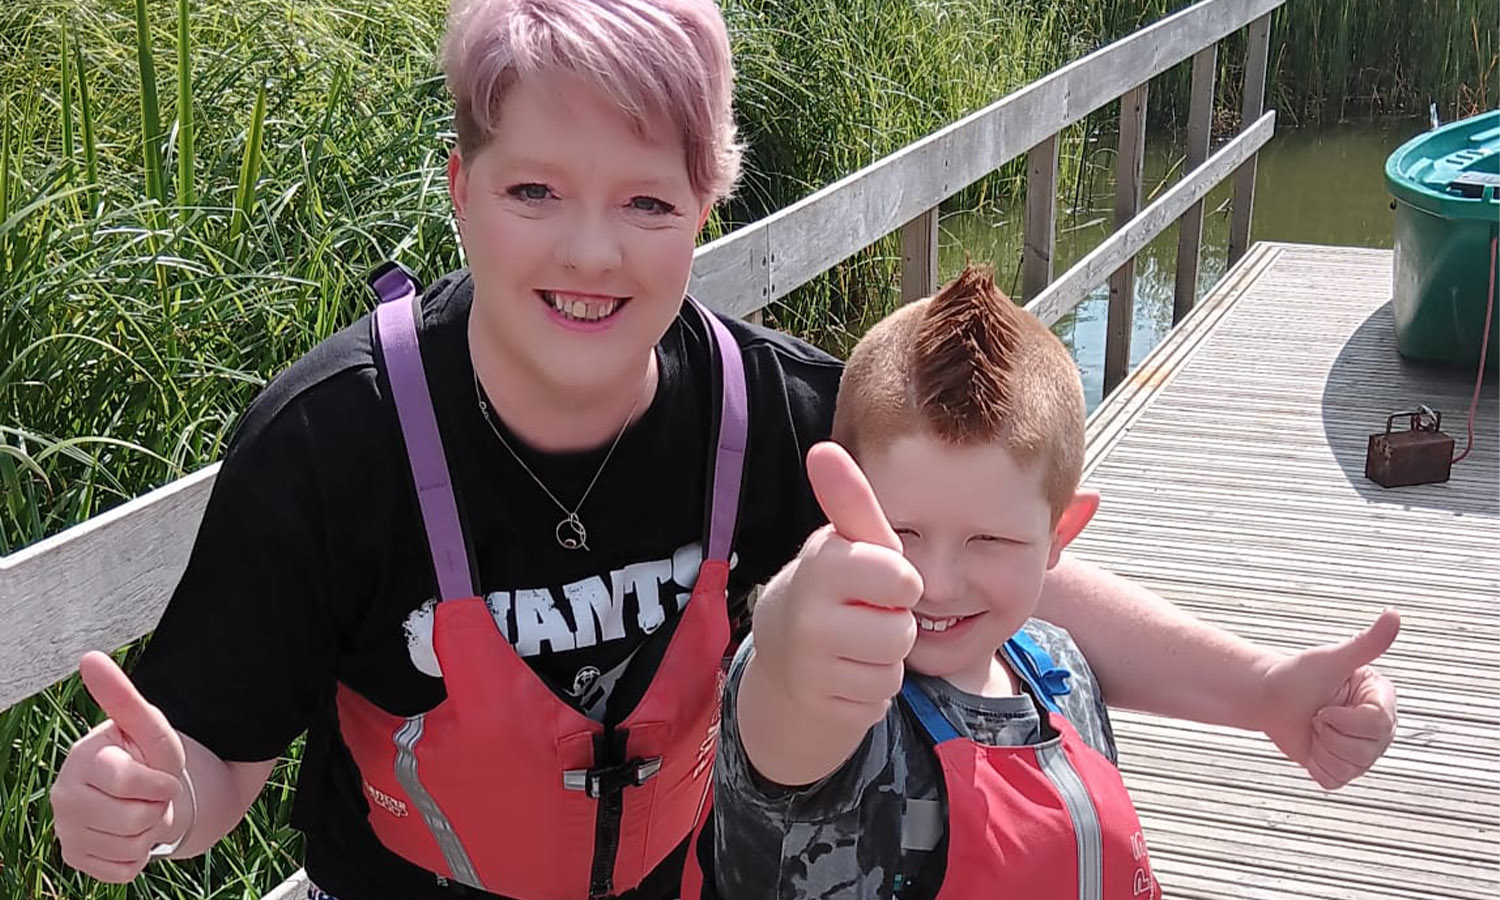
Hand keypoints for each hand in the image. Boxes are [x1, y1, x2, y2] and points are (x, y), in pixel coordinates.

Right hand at [51, 651, 188, 882]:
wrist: (145, 792)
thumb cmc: (146, 756)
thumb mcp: (148, 726)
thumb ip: (122, 696)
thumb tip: (88, 657)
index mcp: (82, 760)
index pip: (125, 780)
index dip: (159, 782)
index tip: (164, 774)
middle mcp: (64, 796)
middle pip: (132, 819)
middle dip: (158, 808)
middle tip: (153, 794)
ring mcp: (67, 830)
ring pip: (130, 846)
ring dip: (151, 831)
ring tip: (143, 810)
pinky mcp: (76, 859)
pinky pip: (124, 870)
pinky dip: (140, 856)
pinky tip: (132, 834)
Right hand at [750, 441, 922, 729]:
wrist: (786, 646)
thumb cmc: (836, 584)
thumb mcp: (848, 541)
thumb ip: (850, 499)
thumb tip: (823, 449)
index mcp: (824, 566)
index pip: (903, 580)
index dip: (901, 582)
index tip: (879, 578)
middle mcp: (809, 617)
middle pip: (901, 634)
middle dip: (893, 627)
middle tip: (864, 615)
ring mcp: (809, 666)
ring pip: (891, 673)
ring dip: (884, 662)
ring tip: (855, 644)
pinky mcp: (817, 706)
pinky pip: (876, 704)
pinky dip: (869, 691)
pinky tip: (845, 673)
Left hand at [1257, 609, 1400, 788]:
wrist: (1266, 698)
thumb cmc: (1295, 676)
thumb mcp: (1329, 659)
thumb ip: (1365, 643)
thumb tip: (1394, 614)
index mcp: (1382, 699)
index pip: (1376, 724)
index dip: (1341, 718)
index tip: (1323, 705)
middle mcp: (1380, 727)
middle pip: (1366, 751)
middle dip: (1329, 732)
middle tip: (1316, 716)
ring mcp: (1364, 751)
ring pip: (1351, 767)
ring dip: (1321, 748)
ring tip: (1314, 728)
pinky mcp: (1343, 769)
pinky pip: (1333, 780)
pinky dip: (1315, 765)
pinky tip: (1311, 746)